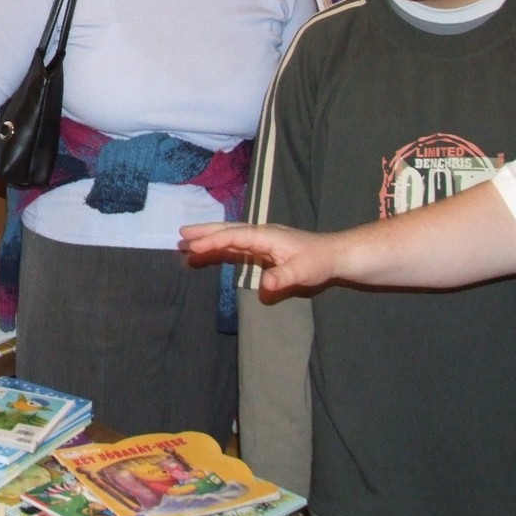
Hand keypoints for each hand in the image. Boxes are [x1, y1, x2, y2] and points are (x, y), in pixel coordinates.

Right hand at [179, 221, 337, 295]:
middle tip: (181, 236)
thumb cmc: (320, 261)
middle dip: (205, 233)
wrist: (335, 255)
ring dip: (210, 239)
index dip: (214, 241)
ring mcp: (262, 241)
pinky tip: (211, 252)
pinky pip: (237, 246)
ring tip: (188, 244)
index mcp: (267, 236)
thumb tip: (263, 285)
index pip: (235, 236)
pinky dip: (221, 247)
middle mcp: (261, 235)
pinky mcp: (264, 249)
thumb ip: (283, 277)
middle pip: (228, 230)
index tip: (193, 246)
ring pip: (231, 237)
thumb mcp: (303, 271)